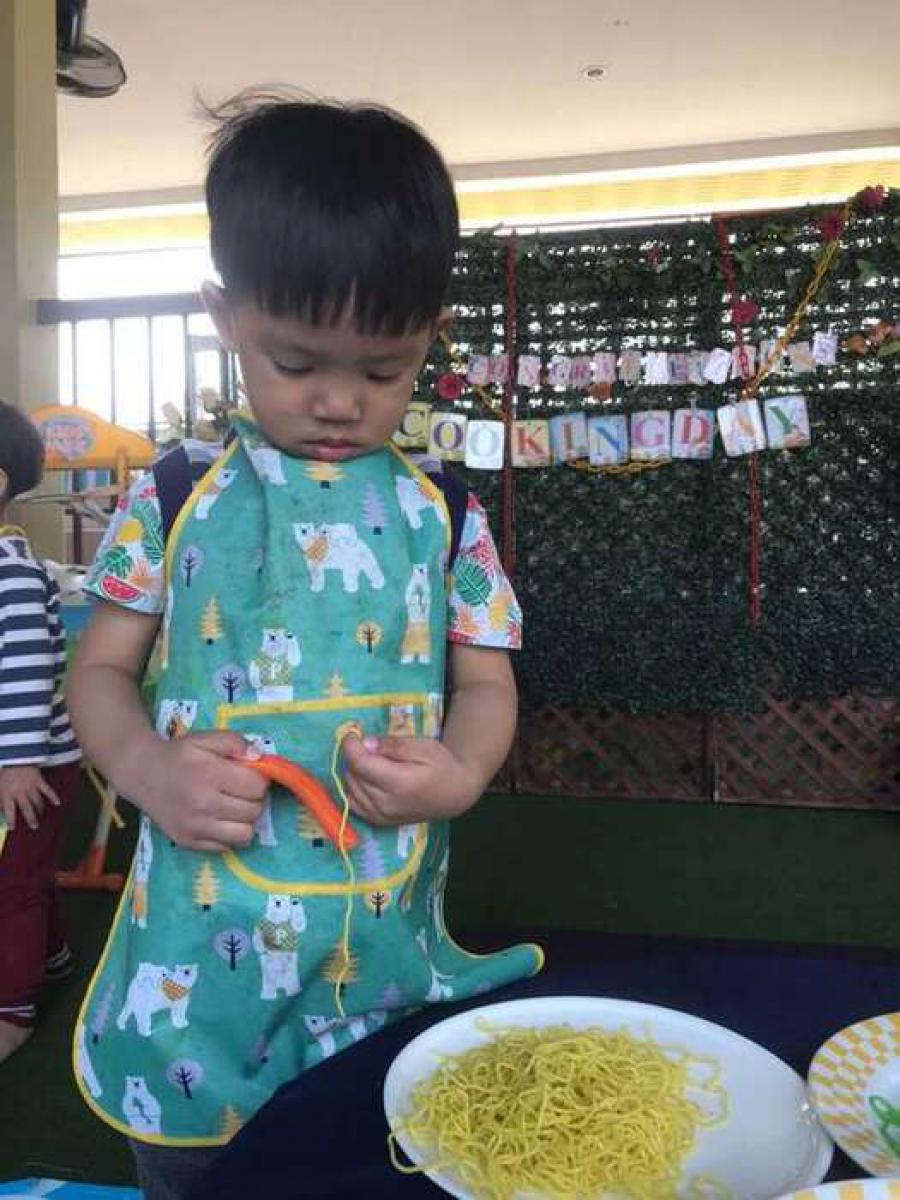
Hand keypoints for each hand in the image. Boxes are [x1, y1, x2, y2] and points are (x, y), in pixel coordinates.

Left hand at [0, 766, 59, 831]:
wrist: (15, 757)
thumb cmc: (5, 773)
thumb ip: (1, 800)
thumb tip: (2, 811)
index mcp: (8, 794)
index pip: (10, 811)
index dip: (11, 820)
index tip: (13, 828)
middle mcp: (20, 793)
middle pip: (27, 808)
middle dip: (31, 818)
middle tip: (35, 826)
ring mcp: (31, 787)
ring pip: (37, 801)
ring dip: (40, 809)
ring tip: (42, 815)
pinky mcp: (39, 780)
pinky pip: (47, 790)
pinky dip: (53, 797)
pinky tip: (57, 803)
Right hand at [124, 731, 267, 851]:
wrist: (142, 774)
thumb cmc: (179, 755)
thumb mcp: (206, 738)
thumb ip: (235, 742)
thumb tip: (258, 758)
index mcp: (209, 774)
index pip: (257, 786)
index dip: (259, 779)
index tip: (249, 776)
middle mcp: (203, 804)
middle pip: (254, 811)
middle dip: (254, 799)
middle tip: (242, 791)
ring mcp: (195, 827)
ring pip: (245, 834)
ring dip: (245, 820)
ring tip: (235, 808)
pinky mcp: (188, 842)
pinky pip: (226, 847)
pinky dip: (230, 835)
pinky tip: (221, 820)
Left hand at [340, 734, 482, 826]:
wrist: (454, 796)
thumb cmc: (442, 767)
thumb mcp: (423, 747)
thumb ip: (393, 746)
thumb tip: (366, 744)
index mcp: (398, 783)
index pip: (360, 764)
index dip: (350, 746)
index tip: (352, 733)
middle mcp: (385, 803)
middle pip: (352, 775)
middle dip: (355, 756)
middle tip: (368, 745)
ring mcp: (380, 816)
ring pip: (349, 788)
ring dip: (353, 772)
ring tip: (370, 761)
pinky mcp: (379, 821)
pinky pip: (353, 803)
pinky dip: (354, 788)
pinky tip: (366, 778)